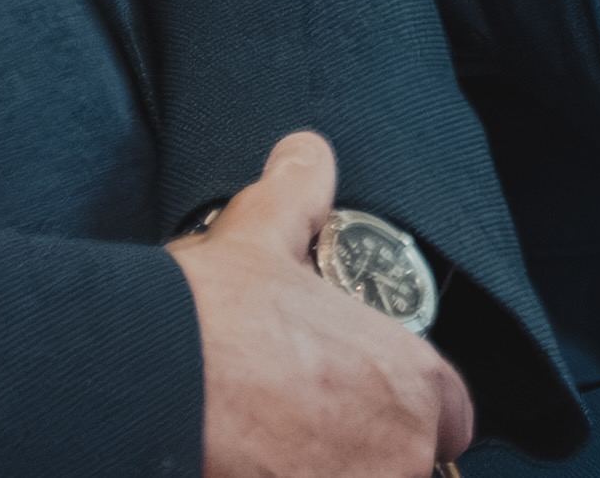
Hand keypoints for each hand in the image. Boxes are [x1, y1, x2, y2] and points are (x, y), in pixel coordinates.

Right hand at [168, 131, 474, 477]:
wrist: (147, 382)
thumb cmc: (210, 318)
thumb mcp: (261, 238)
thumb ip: (297, 198)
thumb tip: (304, 154)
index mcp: (415, 381)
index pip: (452, 420)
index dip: (409, 418)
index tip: (358, 418)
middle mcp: (404, 450)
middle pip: (402, 468)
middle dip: (357, 459)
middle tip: (300, 442)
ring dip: (324, 471)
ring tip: (271, 455)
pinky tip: (245, 468)